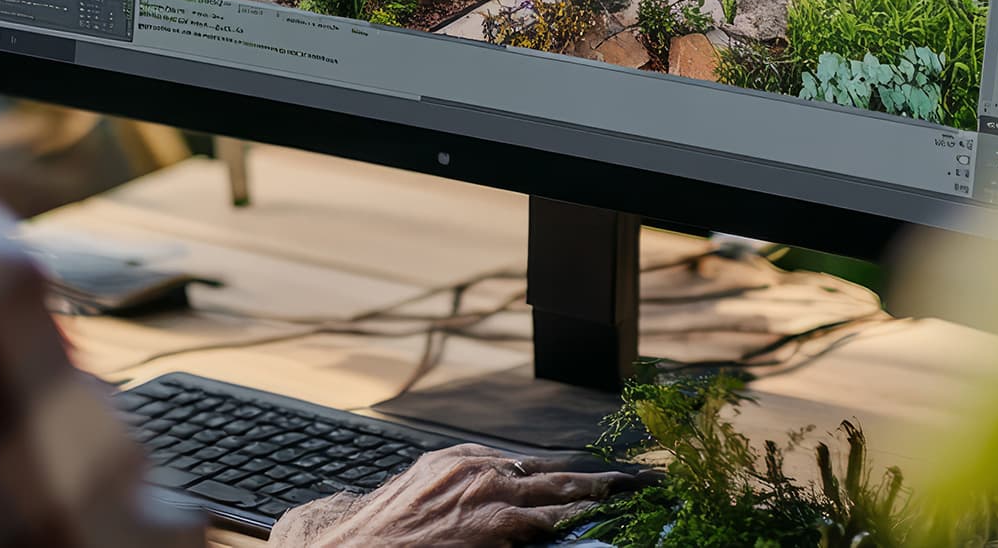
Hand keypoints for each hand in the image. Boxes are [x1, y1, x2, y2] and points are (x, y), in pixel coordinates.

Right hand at [267, 444, 645, 547]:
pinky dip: (577, 520)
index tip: (601, 479)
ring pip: (559, 489)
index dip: (568, 474)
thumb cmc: (385, 533)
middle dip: (598, 478)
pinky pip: (546, 520)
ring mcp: (486, 492)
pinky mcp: (491, 521)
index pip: (529, 464)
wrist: (353, 546)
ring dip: (601, 494)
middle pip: (553, 471)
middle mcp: (477, 466)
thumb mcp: (425, 500)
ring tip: (640, 495)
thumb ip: (461, 496)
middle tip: (644, 482)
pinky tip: (604, 520)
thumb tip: (493, 509)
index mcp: (460, 459)